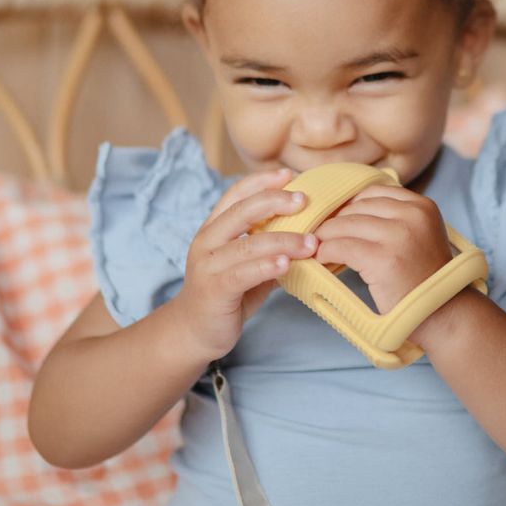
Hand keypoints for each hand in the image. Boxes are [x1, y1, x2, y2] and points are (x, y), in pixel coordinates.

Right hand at [171, 167, 318, 359]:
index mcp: (214, 229)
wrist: (194, 331)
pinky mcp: (214, 290)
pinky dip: (266, 267)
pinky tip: (287, 264)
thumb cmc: (227, 294)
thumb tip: (311, 233)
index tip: (289, 174)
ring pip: (247, 245)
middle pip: (240, 211)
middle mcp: (207, 242)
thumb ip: (270, 248)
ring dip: (283, 241)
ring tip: (310, 243)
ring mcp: (208, 266)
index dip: (262, 181)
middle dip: (274, 202)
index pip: (235, 194)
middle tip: (305, 201)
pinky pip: (242, 274)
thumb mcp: (249, 264)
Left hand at [312, 184, 453, 317]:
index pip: (372, 192)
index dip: (348, 205)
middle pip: (355, 208)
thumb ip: (395, 218)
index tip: (336, 219)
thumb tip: (347, 209)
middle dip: (334, 222)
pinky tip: (323, 260)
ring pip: (344, 225)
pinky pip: (340, 247)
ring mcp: (398, 236)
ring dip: (325, 237)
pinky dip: (326, 252)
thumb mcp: (420, 235)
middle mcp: (412, 216)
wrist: (443, 313)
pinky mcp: (382, 259)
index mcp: (422, 206)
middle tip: (320, 236)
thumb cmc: (425, 278)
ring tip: (318, 247)